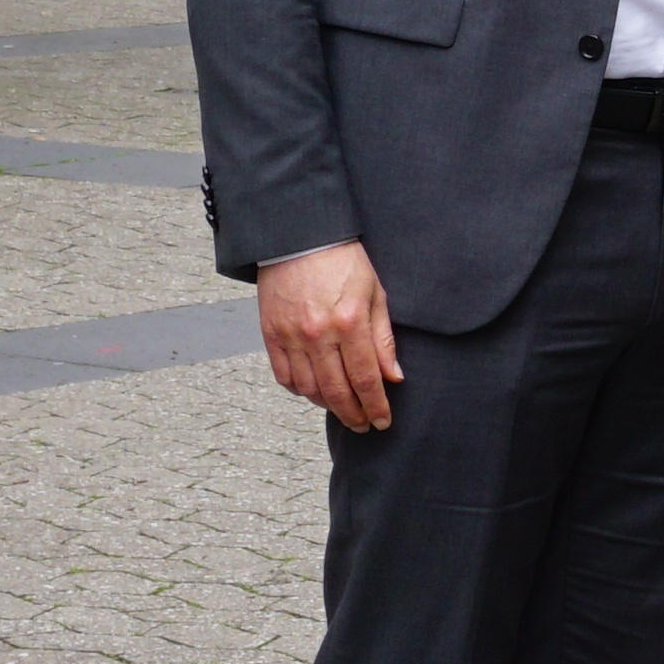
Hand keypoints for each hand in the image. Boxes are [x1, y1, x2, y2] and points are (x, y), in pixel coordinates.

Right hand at [256, 243, 399, 432]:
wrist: (299, 237)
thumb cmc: (344, 262)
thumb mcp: (375, 294)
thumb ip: (383, 339)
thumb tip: (393, 376)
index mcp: (349, 322)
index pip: (366, 379)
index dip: (376, 406)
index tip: (383, 421)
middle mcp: (318, 334)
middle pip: (337, 391)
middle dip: (353, 415)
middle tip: (364, 426)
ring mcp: (291, 336)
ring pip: (309, 389)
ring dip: (327, 406)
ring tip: (343, 410)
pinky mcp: (270, 334)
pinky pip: (284, 376)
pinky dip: (299, 390)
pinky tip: (314, 392)